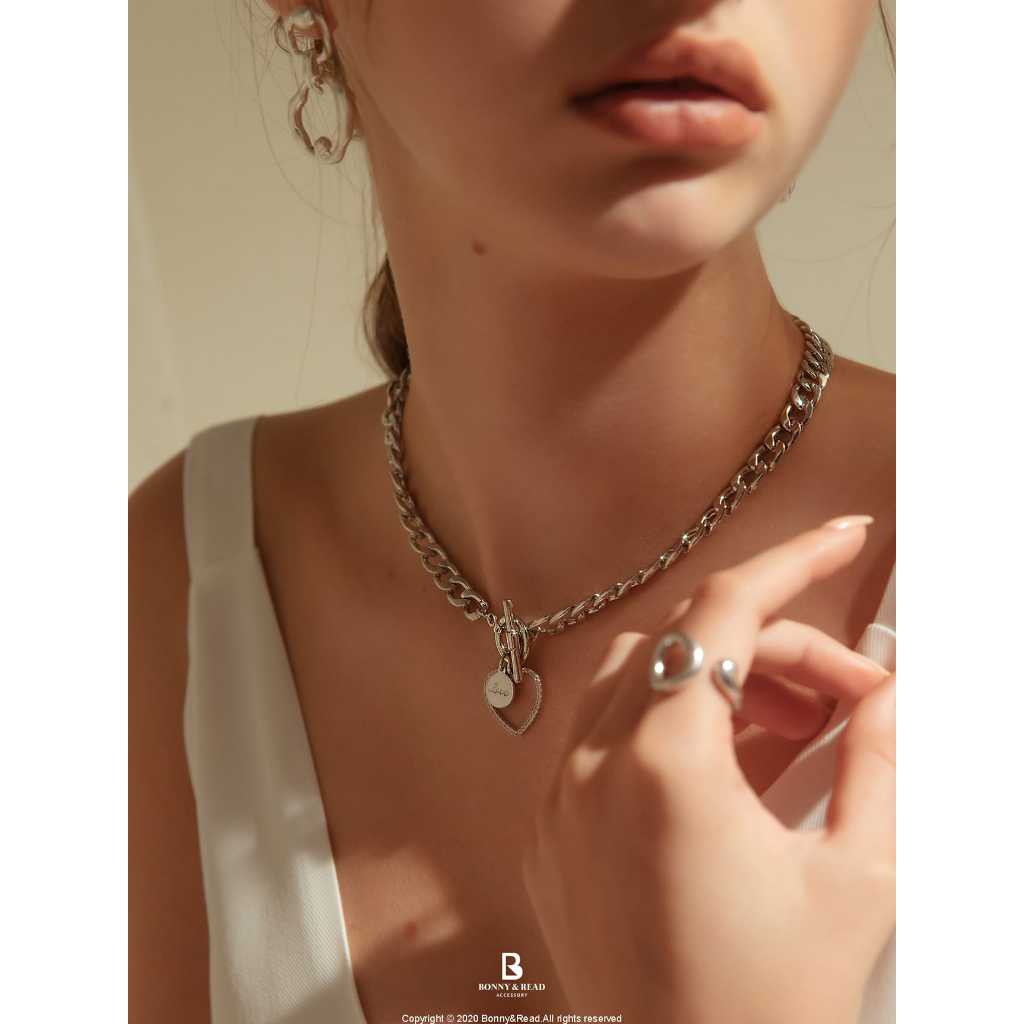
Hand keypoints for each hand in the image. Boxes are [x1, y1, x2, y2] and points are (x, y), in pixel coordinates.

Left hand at [521, 516, 895, 1023]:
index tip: (843, 539)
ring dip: (715, 677)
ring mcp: (559, 802)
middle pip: (680, 641)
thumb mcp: (857, 882)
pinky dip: (669, 722)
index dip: (793, 563)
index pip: (723, 613)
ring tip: (795, 725)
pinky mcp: (550, 836)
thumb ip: (878, 764)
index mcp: (663, 766)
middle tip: (848, 692)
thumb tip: (889, 693)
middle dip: (773, 646)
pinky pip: (604, 737)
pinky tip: (733, 763)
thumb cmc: (769, 1013)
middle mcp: (590, 769)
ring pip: (633, 678)